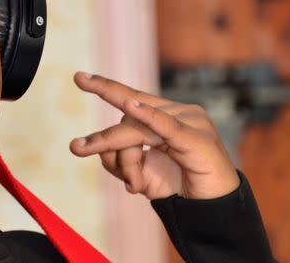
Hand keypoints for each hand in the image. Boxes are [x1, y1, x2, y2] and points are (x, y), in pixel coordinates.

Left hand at [69, 72, 239, 199]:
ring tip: (132, 184)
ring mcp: (191, 123)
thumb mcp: (141, 172)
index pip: (131, 98)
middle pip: (130, 118)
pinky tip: (133, 107)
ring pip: (141, 131)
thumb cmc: (178, 186)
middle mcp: (178, 112)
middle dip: (105, 138)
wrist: (213, 210)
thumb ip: (119, 158)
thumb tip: (96, 149)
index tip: (79, 78)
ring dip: (130, 162)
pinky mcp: (199, 140)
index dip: (106, 87)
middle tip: (76, 148)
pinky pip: (168, 127)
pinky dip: (150, 117)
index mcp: (164, 114)